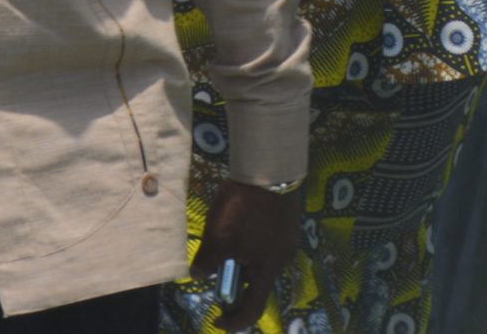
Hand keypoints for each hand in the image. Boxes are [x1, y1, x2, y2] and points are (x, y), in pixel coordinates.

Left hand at [197, 180, 295, 328]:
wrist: (269, 168)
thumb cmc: (243, 209)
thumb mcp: (218, 238)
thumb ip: (207, 262)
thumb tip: (198, 276)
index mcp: (268, 270)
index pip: (253, 308)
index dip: (235, 320)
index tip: (217, 320)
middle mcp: (283, 259)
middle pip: (257, 282)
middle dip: (235, 282)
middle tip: (216, 270)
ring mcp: (287, 239)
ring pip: (261, 260)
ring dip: (242, 260)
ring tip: (224, 240)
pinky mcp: (287, 221)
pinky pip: (266, 243)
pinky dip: (250, 244)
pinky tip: (238, 224)